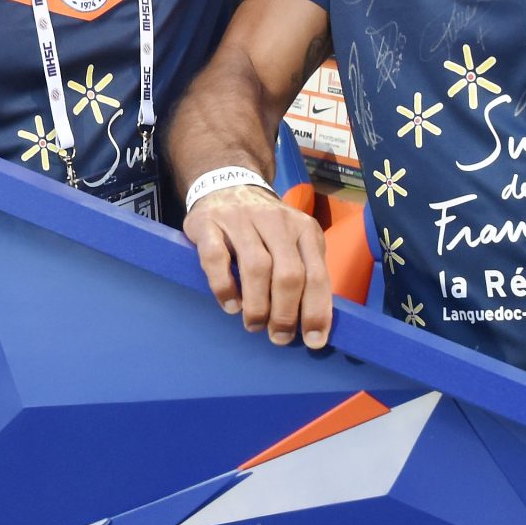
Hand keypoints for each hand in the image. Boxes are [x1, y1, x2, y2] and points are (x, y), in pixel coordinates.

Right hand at [185, 185, 332, 348]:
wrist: (227, 184)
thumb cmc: (264, 227)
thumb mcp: (293, 241)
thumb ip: (304, 272)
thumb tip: (313, 324)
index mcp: (304, 228)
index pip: (317, 274)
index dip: (316, 311)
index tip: (313, 340)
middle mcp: (276, 221)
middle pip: (289, 273)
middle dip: (286, 313)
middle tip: (278, 337)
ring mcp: (241, 219)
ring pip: (256, 266)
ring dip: (258, 304)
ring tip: (255, 325)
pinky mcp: (209, 223)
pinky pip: (216, 257)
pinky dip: (224, 285)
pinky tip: (230, 305)